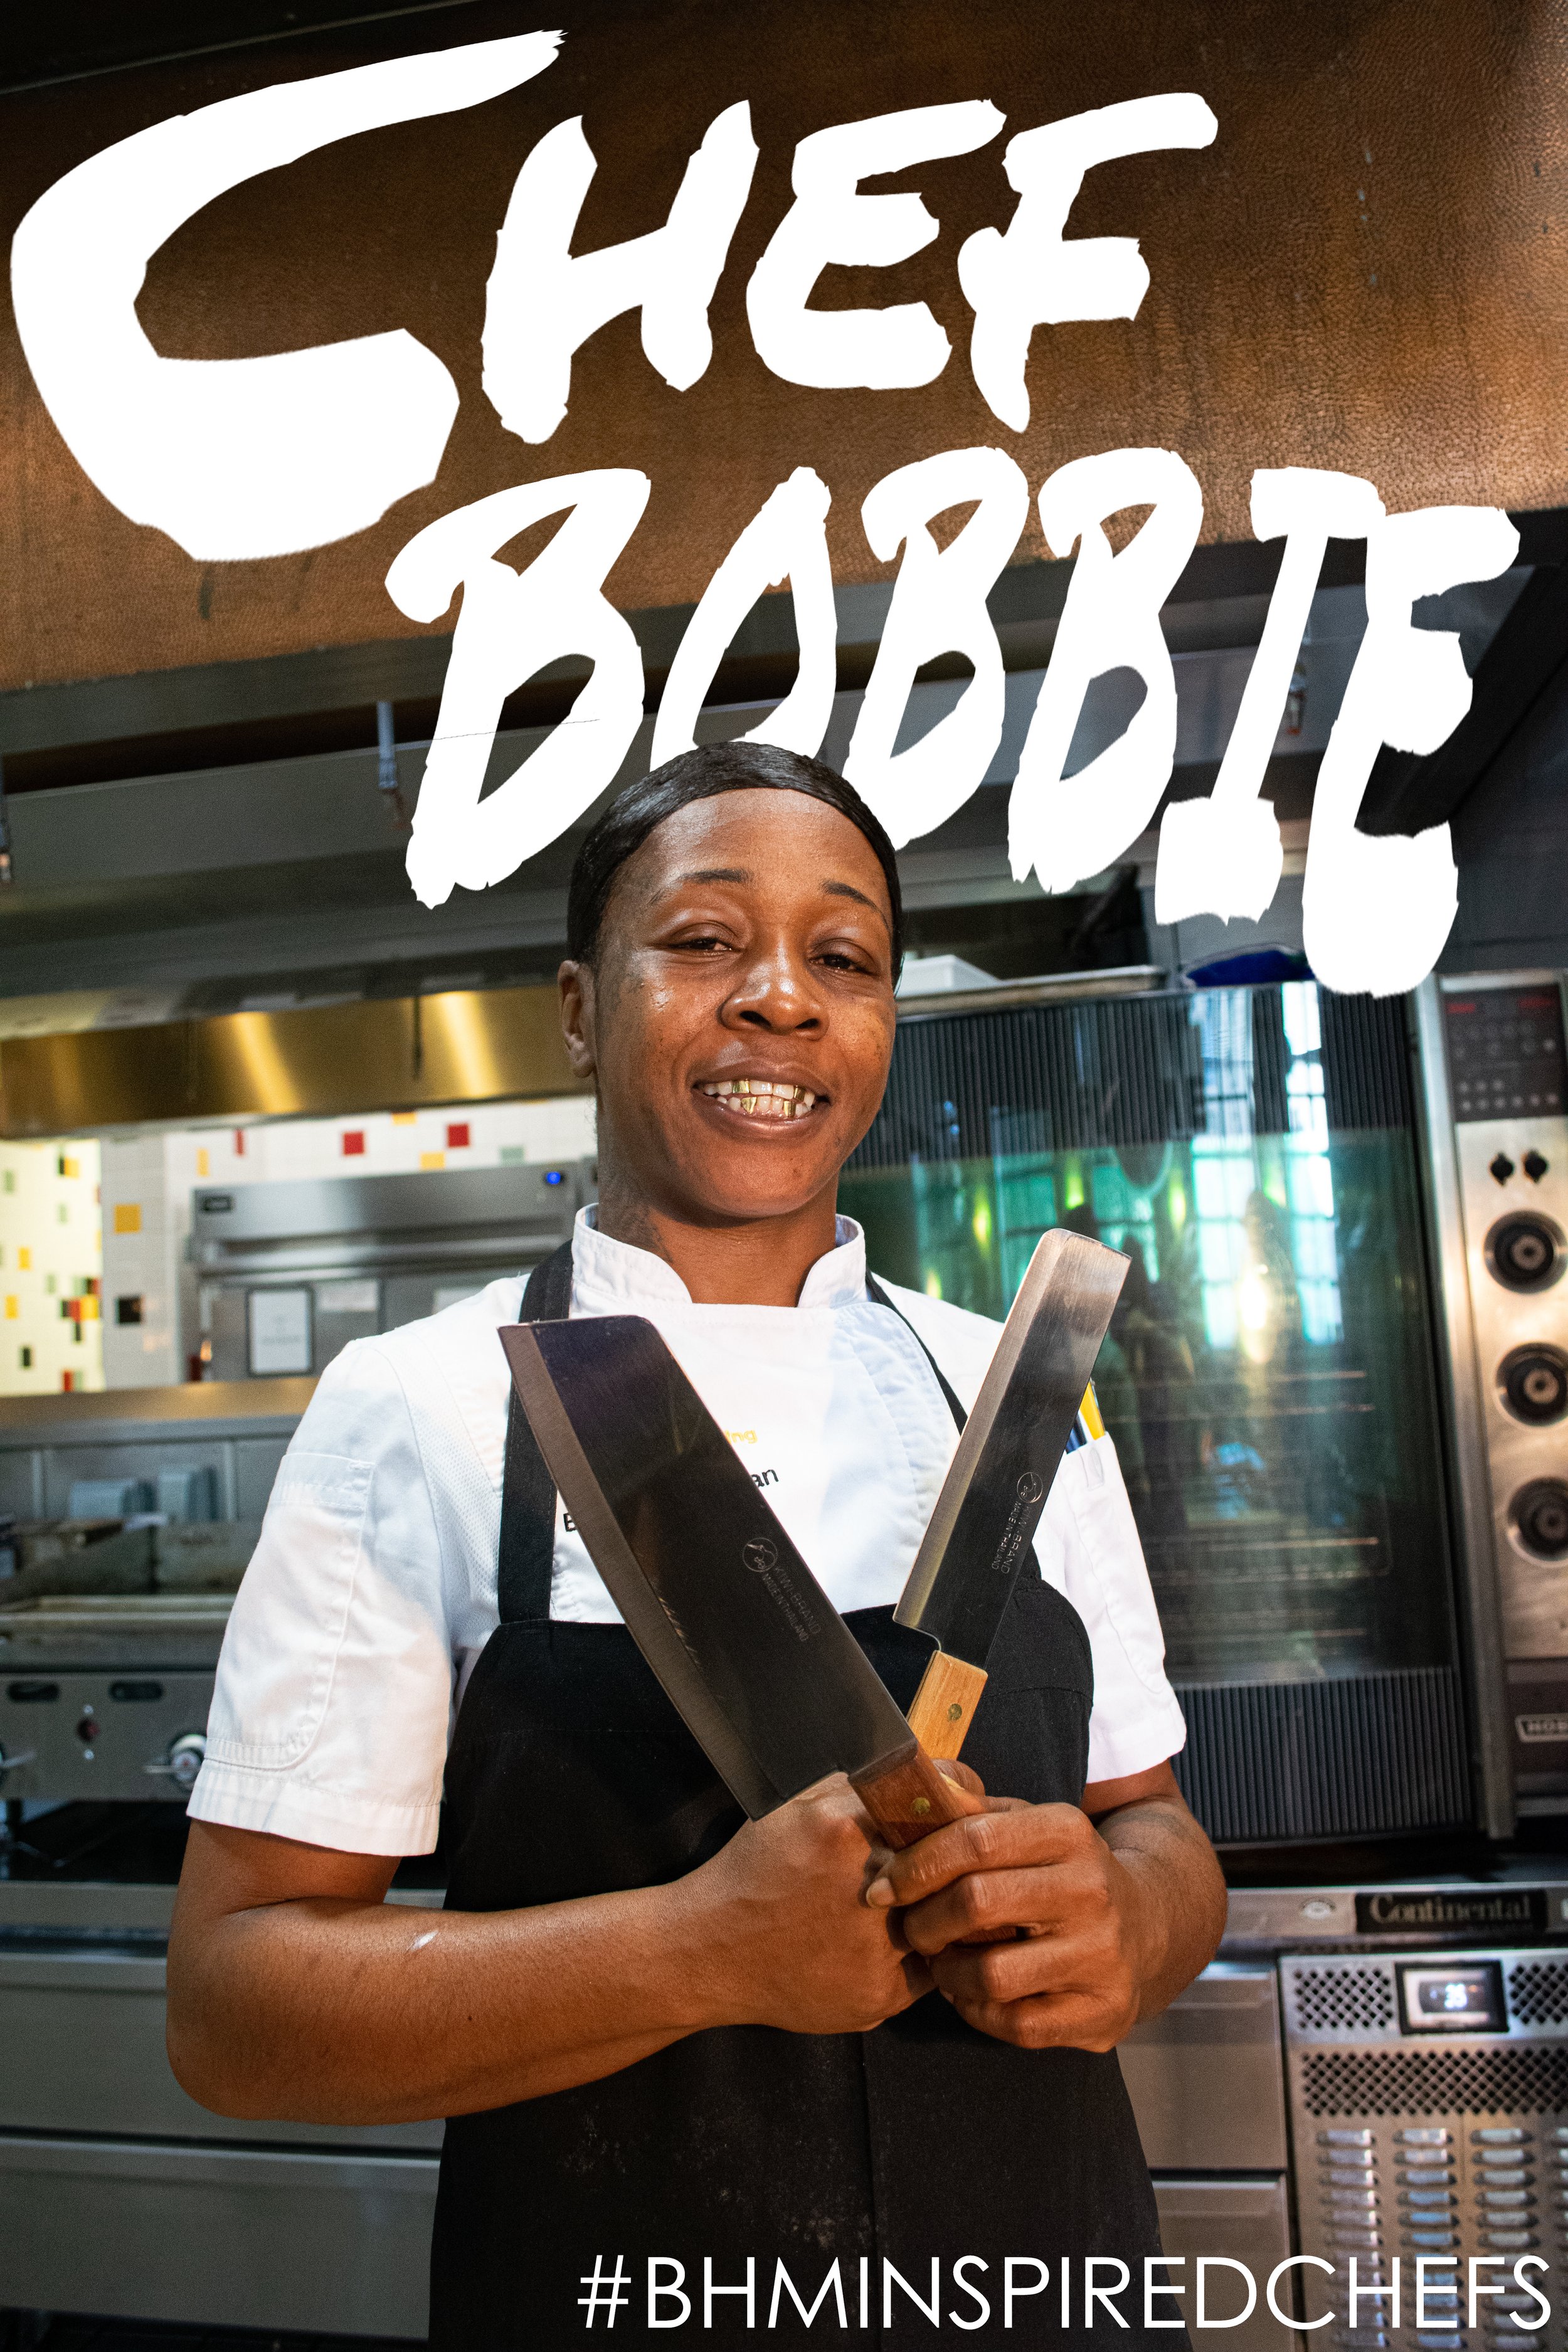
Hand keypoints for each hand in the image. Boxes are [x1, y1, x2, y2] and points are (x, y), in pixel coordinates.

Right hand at [682, 1773, 932, 2035]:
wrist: (711, 1951)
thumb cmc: (750, 1874)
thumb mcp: (793, 1808)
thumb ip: (854, 1788)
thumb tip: (918, 1771)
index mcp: (845, 1831)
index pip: (938, 1812)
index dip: (956, 1814)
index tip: (957, 1817)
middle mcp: (866, 1887)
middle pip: (948, 1869)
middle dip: (949, 1866)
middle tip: (944, 1867)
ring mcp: (876, 1948)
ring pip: (944, 1923)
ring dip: (938, 1914)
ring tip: (910, 1908)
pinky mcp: (878, 1993)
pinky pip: (927, 1970)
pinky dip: (918, 1956)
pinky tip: (886, 1946)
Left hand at [864, 1801, 1158, 2050]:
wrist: (1150, 1926)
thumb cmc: (1063, 1873)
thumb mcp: (1029, 1826)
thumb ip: (971, 1812)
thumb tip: (913, 1793)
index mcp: (1067, 1832)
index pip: (974, 1839)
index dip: (916, 1865)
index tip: (883, 1887)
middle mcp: (1091, 1890)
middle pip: (976, 1903)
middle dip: (924, 1921)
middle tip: (908, 1929)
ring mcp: (1101, 1954)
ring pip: (991, 1974)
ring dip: (947, 1973)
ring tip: (941, 1961)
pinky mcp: (1102, 2010)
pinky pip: (1016, 2023)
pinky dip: (978, 2012)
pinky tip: (972, 1993)